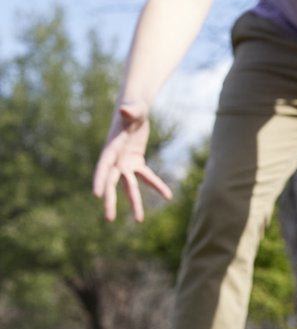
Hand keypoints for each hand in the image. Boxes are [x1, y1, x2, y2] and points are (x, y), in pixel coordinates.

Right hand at [92, 100, 172, 221]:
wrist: (135, 109)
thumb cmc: (133, 107)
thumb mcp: (134, 109)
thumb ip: (131, 111)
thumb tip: (125, 110)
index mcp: (111, 147)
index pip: (103, 166)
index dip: (100, 180)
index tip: (96, 195)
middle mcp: (116, 158)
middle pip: (112, 182)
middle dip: (110, 201)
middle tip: (109, 219)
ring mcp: (125, 162)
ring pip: (129, 186)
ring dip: (134, 202)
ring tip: (139, 220)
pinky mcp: (136, 162)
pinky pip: (147, 177)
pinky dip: (157, 186)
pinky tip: (168, 196)